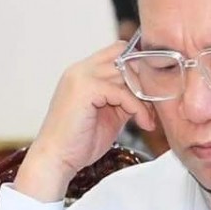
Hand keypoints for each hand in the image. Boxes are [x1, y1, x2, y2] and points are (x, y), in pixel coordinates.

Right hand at [16, 41, 155, 201]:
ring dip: (144, 97)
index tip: (150, 92)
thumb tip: (148, 95)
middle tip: (154, 105)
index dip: (137, 67)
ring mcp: (81, 77)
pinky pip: (123, 93)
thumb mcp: (108, 114)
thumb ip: (123, 99)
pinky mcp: (86, 90)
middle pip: (125, 58)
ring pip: (126, 74)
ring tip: (149, 118)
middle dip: (144, 81)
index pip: (117, 51)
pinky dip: (138, 109)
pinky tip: (143, 124)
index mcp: (82, 72)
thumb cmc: (79, 141)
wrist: (56, 158)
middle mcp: (80, 69)